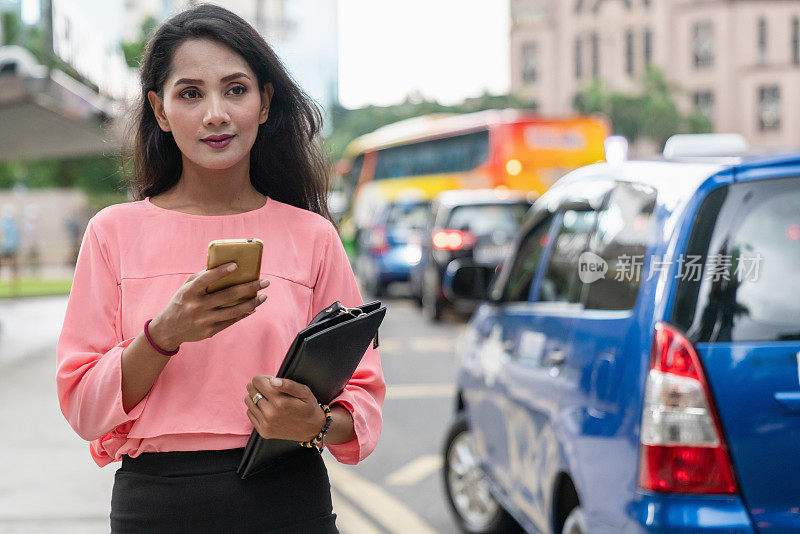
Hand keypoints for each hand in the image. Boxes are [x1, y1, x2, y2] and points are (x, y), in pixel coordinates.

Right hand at [148, 263, 269, 349]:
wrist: (168, 329)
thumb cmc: (182, 301)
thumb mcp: (186, 287)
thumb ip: (202, 276)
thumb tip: (224, 266)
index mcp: (189, 292)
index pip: (206, 279)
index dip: (221, 271)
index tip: (236, 265)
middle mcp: (197, 306)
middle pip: (228, 295)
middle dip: (250, 287)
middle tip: (265, 282)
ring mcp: (204, 320)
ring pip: (234, 311)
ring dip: (252, 303)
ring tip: (264, 296)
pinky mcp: (210, 331)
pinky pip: (231, 321)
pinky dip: (244, 313)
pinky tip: (253, 307)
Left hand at [244, 375, 325, 441]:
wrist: (312, 429)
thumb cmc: (308, 407)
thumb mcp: (304, 392)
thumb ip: (288, 384)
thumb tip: (272, 381)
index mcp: (280, 401)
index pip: (257, 381)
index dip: (264, 378)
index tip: (271, 381)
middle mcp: (270, 413)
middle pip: (251, 390)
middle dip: (258, 386)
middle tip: (270, 389)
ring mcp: (266, 424)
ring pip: (248, 401)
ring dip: (255, 396)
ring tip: (267, 398)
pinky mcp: (263, 431)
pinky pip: (250, 413)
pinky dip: (255, 408)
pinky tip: (266, 408)